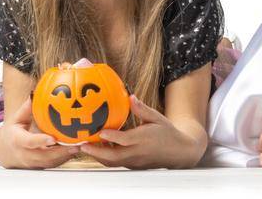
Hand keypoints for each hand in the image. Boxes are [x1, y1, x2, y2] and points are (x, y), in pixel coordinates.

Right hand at [0, 98, 79, 168]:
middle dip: (60, 152)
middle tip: (76, 145)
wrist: (4, 151)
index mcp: (17, 140)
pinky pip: (53, 164)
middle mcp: (24, 154)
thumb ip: (27, 108)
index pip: (28, 142)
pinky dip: (64, 159)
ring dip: (65, 156)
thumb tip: (35, 92)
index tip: (52, 139)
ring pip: (50, 162)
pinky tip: (76, 151)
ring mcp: (32, 163)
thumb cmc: (13, 132)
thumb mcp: (17, 119)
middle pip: (43, 156)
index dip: (40, 141)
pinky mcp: (39, 167)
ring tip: (80, 148)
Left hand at [80, 96, 196, 168]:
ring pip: (112, 162)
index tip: (101, 132)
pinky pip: (116, 163)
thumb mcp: (157, 118)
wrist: (179, 151)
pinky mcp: (133, 166)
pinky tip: (99, 148)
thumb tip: (130, 97)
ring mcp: (135, 161)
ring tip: (85, 147)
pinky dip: (105, 158)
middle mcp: (138, 152)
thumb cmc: (168, 132)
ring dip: (98, 156)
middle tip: (82, 145)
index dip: (113, 137)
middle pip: (114, 156)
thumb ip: (142, 109)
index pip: (126, 140)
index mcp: (144, 139)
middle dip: (96, 152)